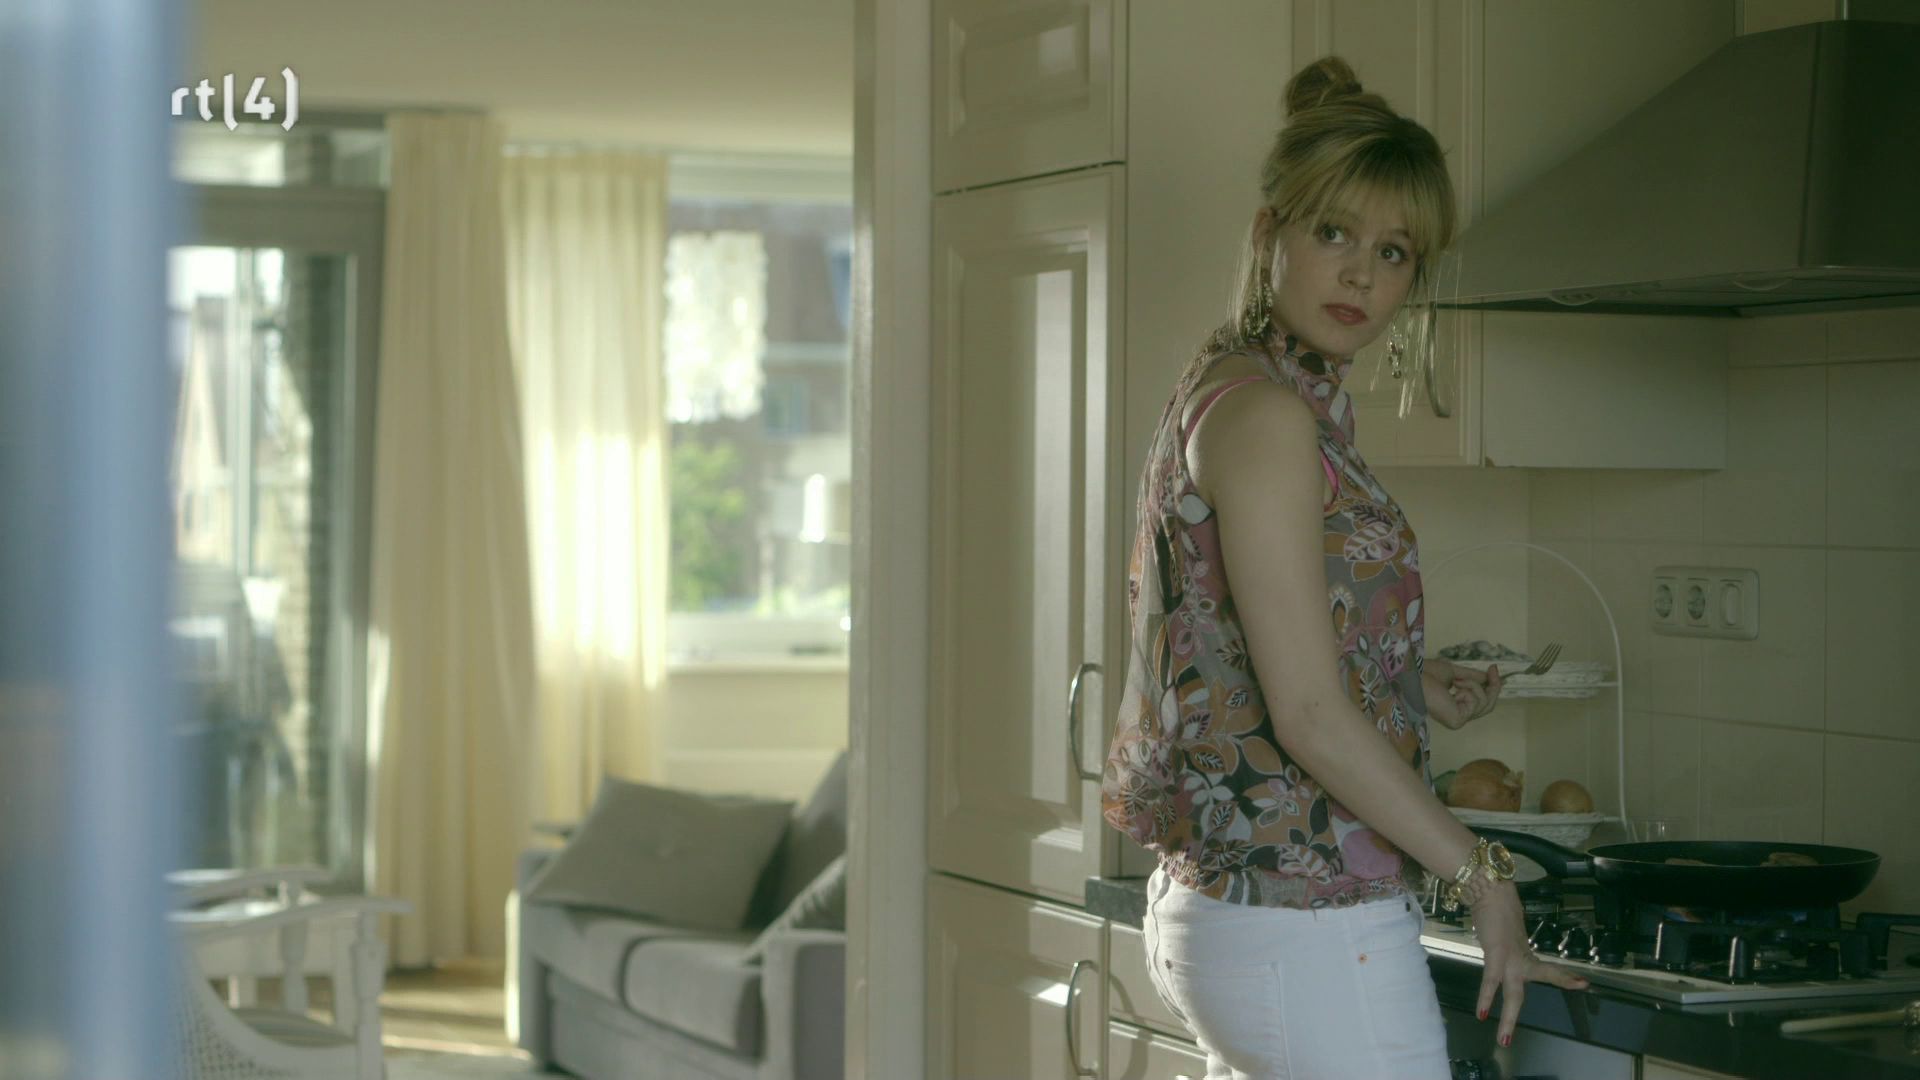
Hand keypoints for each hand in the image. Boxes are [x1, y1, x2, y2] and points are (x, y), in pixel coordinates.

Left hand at [1425, 662, 1501, 729]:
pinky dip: (1469, 689)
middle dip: (1494, 687)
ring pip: (1484, 703)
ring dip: (1473, 685)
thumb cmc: (1425, 673)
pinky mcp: (1457, 721)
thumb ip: (1472, 676)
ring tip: (1457, 680)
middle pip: (1488, 706)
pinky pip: (1477, 703)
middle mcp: (1456, 717)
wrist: (1413, 674)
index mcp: (1454, 707)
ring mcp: (1457, 721)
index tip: (1494, 668)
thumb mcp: (1455, 672)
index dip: (1492, 687)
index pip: (1480, 703)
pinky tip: (1454, 687)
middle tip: (1493, 669)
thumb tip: (1489, 676)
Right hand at [1469, 881, 1589, 1047]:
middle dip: (1563, 980)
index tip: (1583, 983)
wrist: (1487, 889)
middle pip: (1545, 972)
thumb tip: (1501, 940)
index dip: (1565, 976)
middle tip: (1584, 985)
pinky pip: (1491, 981)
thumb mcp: (1503, 928)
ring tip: (1504, 1039)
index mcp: (1523, 952)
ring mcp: (1511, 957)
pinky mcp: (1496, 954)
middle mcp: (1521, 956)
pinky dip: (1485, 998)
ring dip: (1509, 1018)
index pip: (1547, 967)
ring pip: (1513, 994)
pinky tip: (1481, 1015)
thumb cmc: (1493, 905)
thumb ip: (1506, 940)